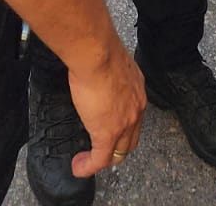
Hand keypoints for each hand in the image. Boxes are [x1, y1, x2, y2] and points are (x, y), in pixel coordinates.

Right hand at [68, 43, 145, 177]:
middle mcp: (136, 107)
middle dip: (117, 148)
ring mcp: (124, 123)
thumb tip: (95, 69)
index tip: (108, 125)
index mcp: (137, 88)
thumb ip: (108, 71)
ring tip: (87, 161)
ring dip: (103, 159)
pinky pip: (99, 160)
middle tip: (100, 149)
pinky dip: (88, 166)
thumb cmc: (99, 48)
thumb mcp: (110, 60)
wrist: (96, 52)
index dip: (123, 126)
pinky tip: (78, 166)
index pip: (134, 115)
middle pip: (131, 139)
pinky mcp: (107, 134)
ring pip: (118, 153)